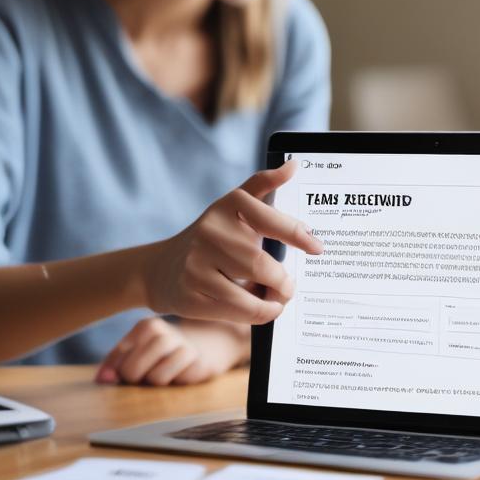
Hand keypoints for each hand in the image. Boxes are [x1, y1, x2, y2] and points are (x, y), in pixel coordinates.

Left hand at [95, 316, 249, 385]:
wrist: (208, 344)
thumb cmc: (164, 353)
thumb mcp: (138, 352)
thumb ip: (116, 364)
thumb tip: (102, 379)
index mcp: (146, 327)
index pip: (118, 357)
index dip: (116, 372)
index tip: (122, 376)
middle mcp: (164, 333)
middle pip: (132, 370)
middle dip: (135, 381)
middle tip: (144, 377)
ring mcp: (184, 347)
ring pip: (155, 378)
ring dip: (155, 383)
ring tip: (163, 375)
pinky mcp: (200, 363)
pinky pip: (177, 382)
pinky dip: (174, 383)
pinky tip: (180, 375)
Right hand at [141, 159, 320, 325]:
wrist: (162, 268)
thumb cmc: (212, 238)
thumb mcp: (233, 208)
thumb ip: (263, 186)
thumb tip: (294, 166)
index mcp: (226, 206)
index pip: (267, 218)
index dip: (296, 234)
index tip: (317, 248)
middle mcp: (209, 232)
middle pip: (261, 264)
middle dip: (284, 281)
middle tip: (290, 286)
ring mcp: (196, 265)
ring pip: (250, 292)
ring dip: (274, 301)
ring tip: (279, 298)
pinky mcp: (190, 296)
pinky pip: (236, 311)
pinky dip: (258, 313)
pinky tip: (264, 309)